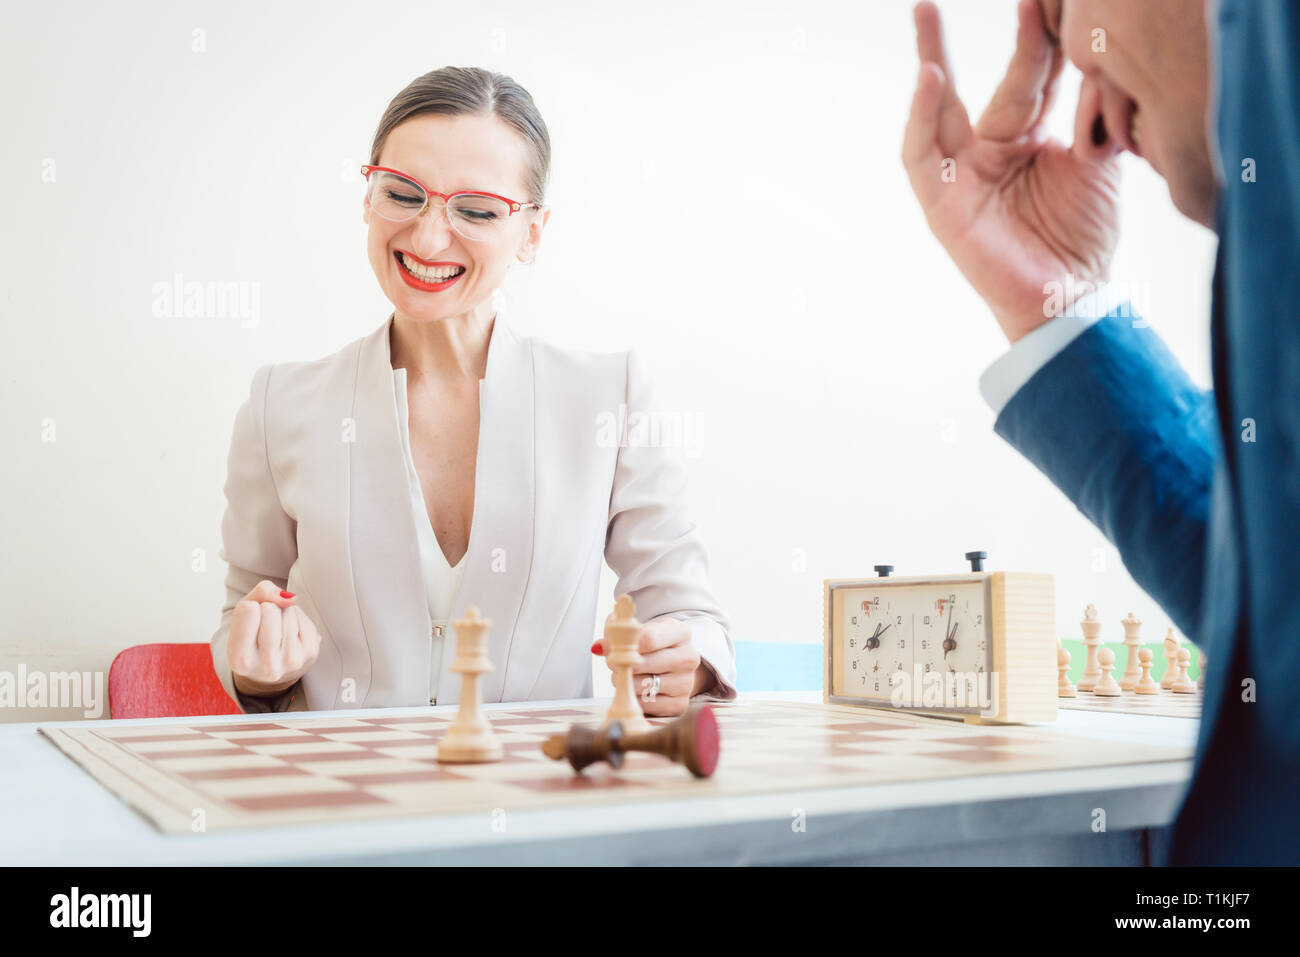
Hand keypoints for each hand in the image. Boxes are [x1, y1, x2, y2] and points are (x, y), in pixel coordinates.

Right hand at [228, 580, 320, 696]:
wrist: (268, 670)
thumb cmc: (250, 636)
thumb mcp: (242, 614)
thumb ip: (260, 593)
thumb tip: (290, 598)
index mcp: (240, 660)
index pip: (249, 609)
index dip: (249, 608)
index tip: (249, 624)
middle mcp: (266, 666)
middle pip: (270, 609)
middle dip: (267, 610)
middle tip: (263, 629)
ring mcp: (292, 661)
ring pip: (289, 610)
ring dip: (283, 614)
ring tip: (276, 633)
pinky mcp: (311, 653)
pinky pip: (304, 616)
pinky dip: (296, 618)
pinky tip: (289, 634)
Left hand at [593, 617, 708, 717]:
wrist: (676, 668)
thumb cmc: (655, 647)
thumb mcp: (641, 631)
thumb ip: (618, 633)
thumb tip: (599, 647)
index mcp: (680, 632)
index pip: (648, 638)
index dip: (623, 643)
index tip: (610, 646)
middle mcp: (688, 657)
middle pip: (642, 663)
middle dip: (621, 664)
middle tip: (613, 663)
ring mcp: (686, 682)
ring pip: (642, 686)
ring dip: (626, 682)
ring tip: (626, 676)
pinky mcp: (679, 704)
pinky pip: (646, 705)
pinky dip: (635, 699)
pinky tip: (637, 690)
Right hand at [902, 0, 1120, 342]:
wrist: (1069, 297)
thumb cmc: (1082, 238)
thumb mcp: (1098, 164)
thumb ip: (1095, 115)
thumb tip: (1096, 58)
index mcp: (1029, 139)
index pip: (1034, 75)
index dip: (1041, 36)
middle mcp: (991, 151)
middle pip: (984, 81)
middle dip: (977, 35)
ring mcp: (962, 175)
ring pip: (940, 110)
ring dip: (931, 61)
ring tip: (925, 14)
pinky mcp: (940, 204)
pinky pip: (920, 155)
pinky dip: (920, 117)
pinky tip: (927, 80)